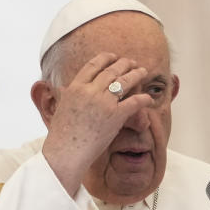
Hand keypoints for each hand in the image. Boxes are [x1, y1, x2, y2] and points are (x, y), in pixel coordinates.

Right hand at [36, 53, 153, 195]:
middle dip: (124, 64)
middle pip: (111, 70)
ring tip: (143, 71)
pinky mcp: (115, 116)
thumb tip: (68, 91)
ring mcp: (103, 102)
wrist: (65, 153)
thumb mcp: (62, 108)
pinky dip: (143, 98)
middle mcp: (90, 91)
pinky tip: (148, 98)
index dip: (106, 58)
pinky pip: (134, 102)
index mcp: (75, 87)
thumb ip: (69, 96)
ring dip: (136, 74)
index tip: (113, 57)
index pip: (93, 65)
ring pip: (124, 81)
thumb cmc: (61, 137)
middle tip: (132, 63)